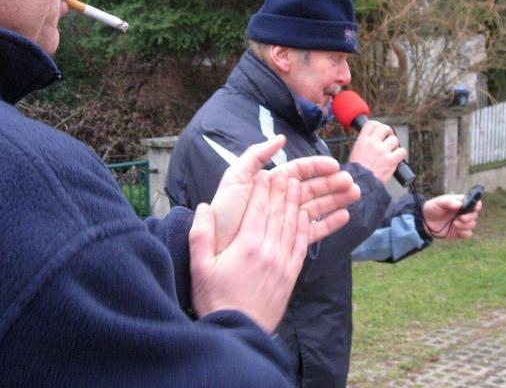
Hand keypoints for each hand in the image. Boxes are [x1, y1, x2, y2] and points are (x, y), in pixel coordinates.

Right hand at [190, 169, 308, 331]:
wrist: (238, 332)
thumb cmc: (215, 300)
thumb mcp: (200, 267)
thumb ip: (201, 235)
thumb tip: (203, 207)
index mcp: (246, 245)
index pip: (258, 209)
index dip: (262, 189)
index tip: (265, 173)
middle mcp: (268, 250)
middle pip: (278, 213)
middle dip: (282, 190)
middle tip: (286, 172)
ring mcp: (282, 262)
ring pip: (292, 225)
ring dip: (296, 203)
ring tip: (298, 186)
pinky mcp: (290, 275)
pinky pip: (301, 245)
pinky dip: (304, 227)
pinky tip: (305, 216)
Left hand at [210, 136, 359, 251]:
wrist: (216, 251)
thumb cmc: (224, 215)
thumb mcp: (235, 179)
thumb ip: (255, 155)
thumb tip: (281, 139)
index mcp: (270, 183)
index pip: (299, 171)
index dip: (318, 166)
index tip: (335, 165)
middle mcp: (279, 201)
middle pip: (312, 188)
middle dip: (333, 184)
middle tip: (352, 183)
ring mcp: (284, 221)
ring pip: (316, 206)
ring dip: (336, 200)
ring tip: (355, 195)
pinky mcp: (286, 241)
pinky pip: (312, 231)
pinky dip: (329, 224)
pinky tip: (345, 217)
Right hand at [347, 119, 406, 183]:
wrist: (360, 184)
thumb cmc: (357, 173)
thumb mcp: (355, 153)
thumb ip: (364, 144)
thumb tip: (373, 140)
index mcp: (362, 141)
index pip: (371, 124)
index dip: (377, 125)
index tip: (380, 129)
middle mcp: (372, 143)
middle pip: (384, 128)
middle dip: (389, 132)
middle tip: (389, 138)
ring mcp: (382, 151)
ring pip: (394, 140)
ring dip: (395, 145)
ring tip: (392, 152)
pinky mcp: (391, 160)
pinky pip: (402, 151)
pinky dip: (401, 154)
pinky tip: (397, 158)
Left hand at [422, 194, 481, 239]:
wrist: (425, 221)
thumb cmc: (432, 208)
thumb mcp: (438, 202)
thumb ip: (449, 202)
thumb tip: (460, 204)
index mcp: (461, 203)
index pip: (474, 202)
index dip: (477, 205)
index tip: (475, 207)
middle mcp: (463, 213)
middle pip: (474, 214)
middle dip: (469, 217)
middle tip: (461, 218)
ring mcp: (462, 223)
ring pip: (472, 224)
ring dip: (465, 225)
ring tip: (454, 223)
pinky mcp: (459, 232)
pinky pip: (468, 234)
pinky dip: (464, 233)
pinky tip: (457, 230)